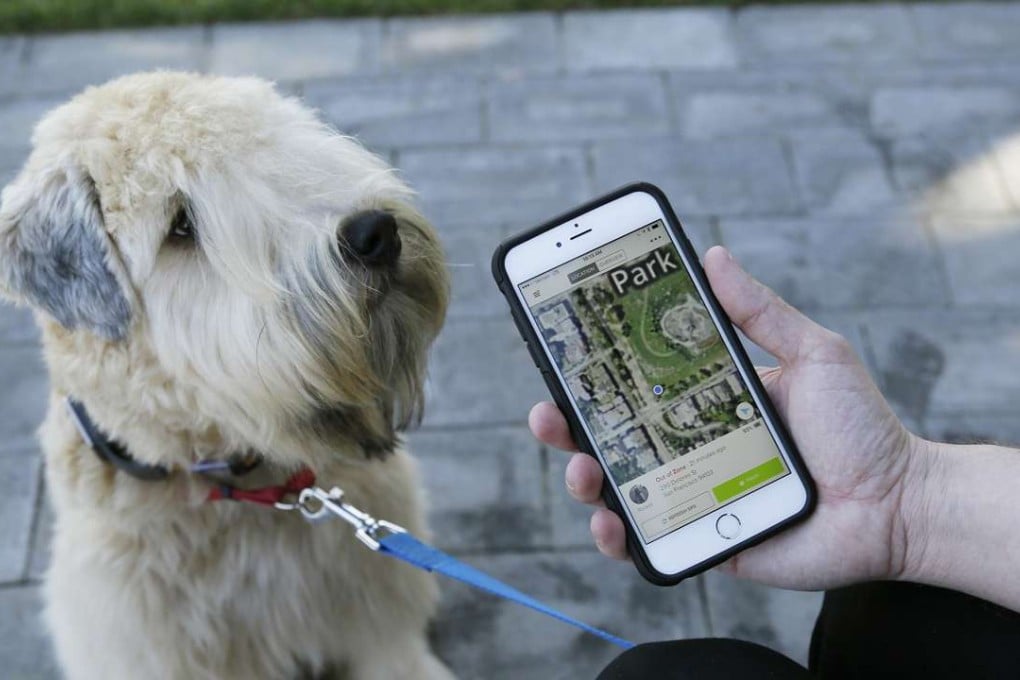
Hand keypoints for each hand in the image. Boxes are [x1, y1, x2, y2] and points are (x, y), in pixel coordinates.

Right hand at [529, 246, 922, 590]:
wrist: (899, 504)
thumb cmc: (859, 428)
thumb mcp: (812, 354)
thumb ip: (760, 311)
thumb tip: (713, 257)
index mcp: (705, 403)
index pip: (635, 385)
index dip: (592, 375)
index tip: (562, 355)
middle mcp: (689, 448)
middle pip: (611, 437)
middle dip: (566, 426)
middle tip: (548, 414)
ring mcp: (692, 496)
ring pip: (617, 491)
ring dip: (583, 479)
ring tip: (581, 469)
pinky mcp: (704, 541)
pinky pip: (648, 542)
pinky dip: (618, 538)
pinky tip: (611, 523)